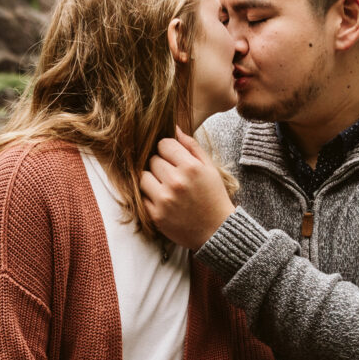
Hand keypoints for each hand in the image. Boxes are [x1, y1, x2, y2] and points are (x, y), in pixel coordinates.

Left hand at [140, 128, 234, 251]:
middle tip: (172, 175)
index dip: (168, 149)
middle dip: (161, 164)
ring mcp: (164, 199)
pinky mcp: (155, 215)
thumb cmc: (214, 196)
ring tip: (165, 186)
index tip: (174, 158)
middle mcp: (176, 182)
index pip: (164, 144)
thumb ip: (191, 146)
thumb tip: (174, 128)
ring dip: (152, 179)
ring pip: (143, 176)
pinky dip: (149, 196)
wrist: (217, 231)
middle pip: (152, 159)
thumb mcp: (209, 168)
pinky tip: (163, 199)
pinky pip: (141, 196)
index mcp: (190, 167)